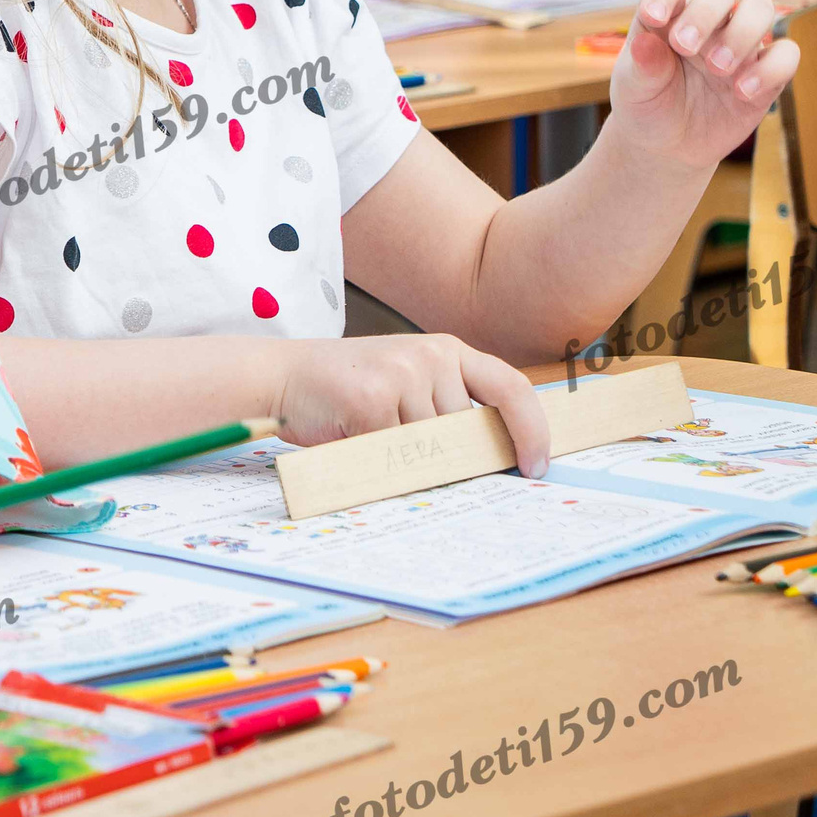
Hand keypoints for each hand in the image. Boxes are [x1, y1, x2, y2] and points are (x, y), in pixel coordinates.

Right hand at [269, 333, 551, 478]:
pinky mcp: (374, 398)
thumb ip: (447, 408)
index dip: (532, 431)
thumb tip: (495, 459)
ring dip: (404, 456)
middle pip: (466, 432)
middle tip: (403, 446)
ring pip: (432, 447)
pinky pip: (396, 453)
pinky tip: (352, 432)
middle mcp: (431, 355)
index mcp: (447, 350)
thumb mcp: (408, 385)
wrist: (281, 376)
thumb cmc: (347, 391)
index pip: (511, 388)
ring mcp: (403, 373)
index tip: (535, 466)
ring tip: (368, 430)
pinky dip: (378, 457)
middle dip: (444, 454)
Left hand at [604, 0, 799, 168]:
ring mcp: (739, 45)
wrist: (667, 146)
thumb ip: (642, 66)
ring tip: (717, 69)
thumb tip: (645, 44)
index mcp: (668, 16)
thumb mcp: (634, 89)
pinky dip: (771, 69)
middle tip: (685, 46)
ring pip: (760, 9)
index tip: (652, 17)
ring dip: (742, 33)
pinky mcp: (766, 73)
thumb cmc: (647, 105)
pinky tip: (742, 92)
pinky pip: (786, 54)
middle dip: (705, 13)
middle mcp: (707, 23)